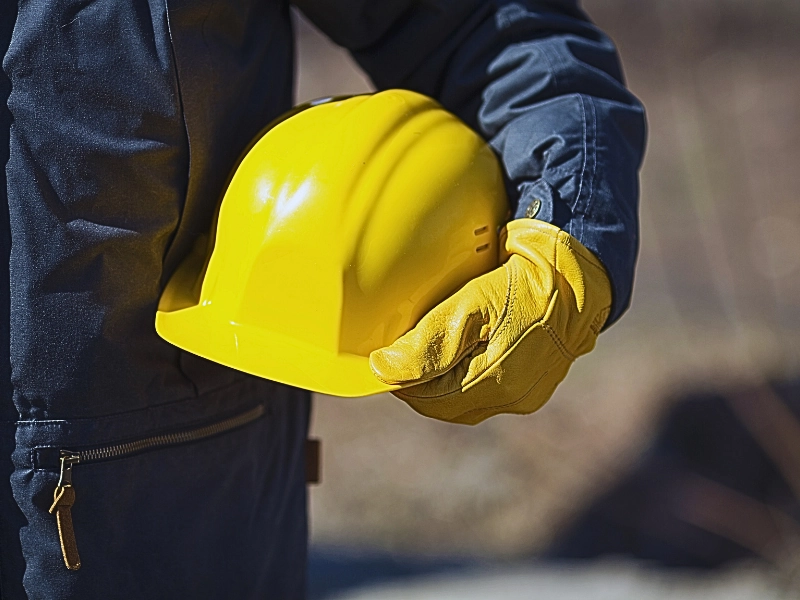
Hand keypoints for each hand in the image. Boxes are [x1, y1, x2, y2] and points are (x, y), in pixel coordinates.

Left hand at [369, 219, 611, 424]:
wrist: (580, 272)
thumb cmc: (526, 281)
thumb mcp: (471, 305)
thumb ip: (426, 343)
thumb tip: (383, 370)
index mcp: (495, 381)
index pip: (429, 398)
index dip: (402, 380)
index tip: (385, 358)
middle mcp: (512, 397)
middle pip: (446, 405)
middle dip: (420, 385)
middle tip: (401, 356)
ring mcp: (526, 394)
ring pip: (466, 402)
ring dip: (442, 385)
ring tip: (428, 354)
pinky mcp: (536, 384)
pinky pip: (488, 392)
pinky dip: (466, 379)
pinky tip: (461, 354)